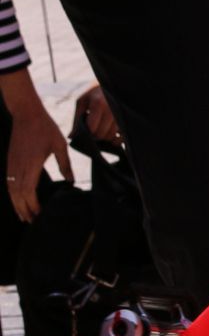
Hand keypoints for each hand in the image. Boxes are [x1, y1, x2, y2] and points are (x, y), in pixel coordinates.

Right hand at [5, 94, 71, 222]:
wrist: (27, 114)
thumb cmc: (45, 128)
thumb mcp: (60, 145)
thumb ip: (65, 164)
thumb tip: (71, 181)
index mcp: (31, 164)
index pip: (28, 191)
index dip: (32, 205)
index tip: (39, 214)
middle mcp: (18, 166)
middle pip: (17, 195)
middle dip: (24, 210)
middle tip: (32, 222)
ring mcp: (12, 164)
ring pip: (11, 190)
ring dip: (16, 204)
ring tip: (24, 216)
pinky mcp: (10, 161)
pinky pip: (9, 182)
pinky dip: (13, 194)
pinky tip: (18, 200)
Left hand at [74, 85, 119, 148]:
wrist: (115, 82)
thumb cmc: (95, 93)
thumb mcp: (83, 101)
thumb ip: (76, 119)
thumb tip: (71, 137)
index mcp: (98, 104)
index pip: (92, 128)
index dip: (87, 133)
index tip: (86, 131)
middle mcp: (112, 110)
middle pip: (102, 134)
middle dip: (96, 137)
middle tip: (93, 132)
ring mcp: (122, 115)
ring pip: (112, 137)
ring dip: (105, 138)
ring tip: (102, 131)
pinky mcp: (129, 120)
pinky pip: (123, 137)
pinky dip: (117, 140)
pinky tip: (113, 137)